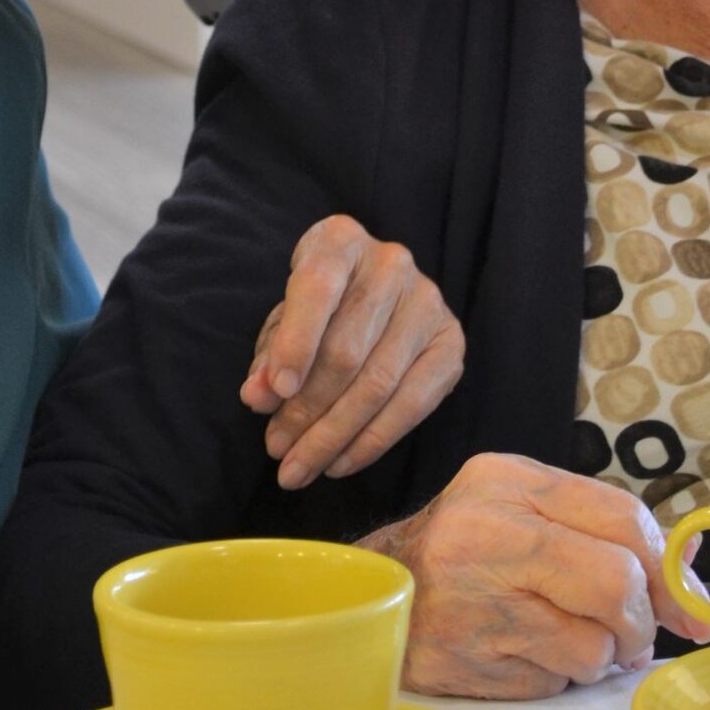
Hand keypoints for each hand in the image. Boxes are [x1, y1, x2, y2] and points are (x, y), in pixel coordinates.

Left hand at [239, 215, 464, 489]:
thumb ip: (270, 356)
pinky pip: (413, 404)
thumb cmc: (318, 307)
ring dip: (333, 436)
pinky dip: (372, 442)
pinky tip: (340, 463)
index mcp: (341, 241)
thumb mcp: (284, 320)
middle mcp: (391, 264)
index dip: (294, 345)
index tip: (270, 397)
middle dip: (306, 410)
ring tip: (298, 468)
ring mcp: (428, 302)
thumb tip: (258, 397)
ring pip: (378, 384)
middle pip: (347, 350)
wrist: (375, 294)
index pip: (317, 290)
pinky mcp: (451, 342)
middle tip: (275, 449)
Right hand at [358, 452, 709, 698]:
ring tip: (570, 643)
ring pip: (593, 646)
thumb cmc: (464, 551)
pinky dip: (559, 679)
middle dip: (641, 622)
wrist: (374, 594)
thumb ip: (599, 531)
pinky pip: (555, 683)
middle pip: (617, 582)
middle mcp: (486, 533)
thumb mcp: (521, 509)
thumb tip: (686, 586)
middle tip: (633, 637)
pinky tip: (528, 658)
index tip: (689, 606)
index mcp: (507, 481)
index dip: (670, 568)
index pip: (622, 517)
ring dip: (600, 659)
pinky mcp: (464, 661)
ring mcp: (472, 601)